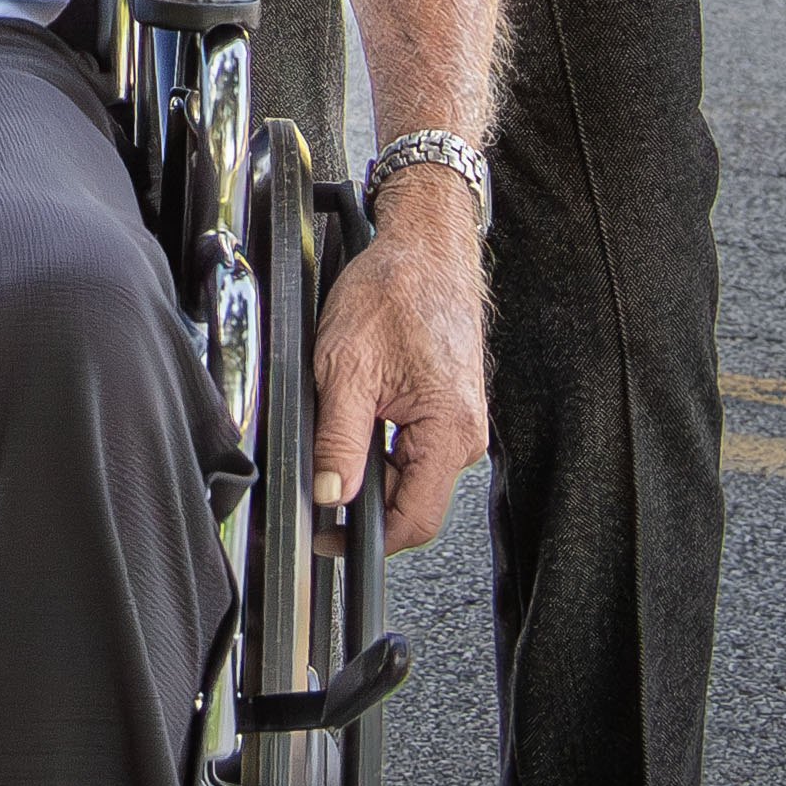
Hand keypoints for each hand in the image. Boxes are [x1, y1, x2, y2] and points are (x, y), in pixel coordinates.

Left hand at [309, 173, 488, 545]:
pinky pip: (413, 448)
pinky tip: (361, 413)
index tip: (327, 536)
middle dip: (362, 497)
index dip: (363, 538)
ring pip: (408, 475)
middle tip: (320, 472)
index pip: (413, 521)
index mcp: (449, 432)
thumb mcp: (346, 369)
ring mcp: (460, 423)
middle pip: (410, 502)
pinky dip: (381, 444)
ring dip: (370, 466)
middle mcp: (465, 434)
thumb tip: (329, 494)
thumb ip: (338, 441)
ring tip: (342, 422)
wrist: (425, 247)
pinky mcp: (449, 409)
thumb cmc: (396, 290)